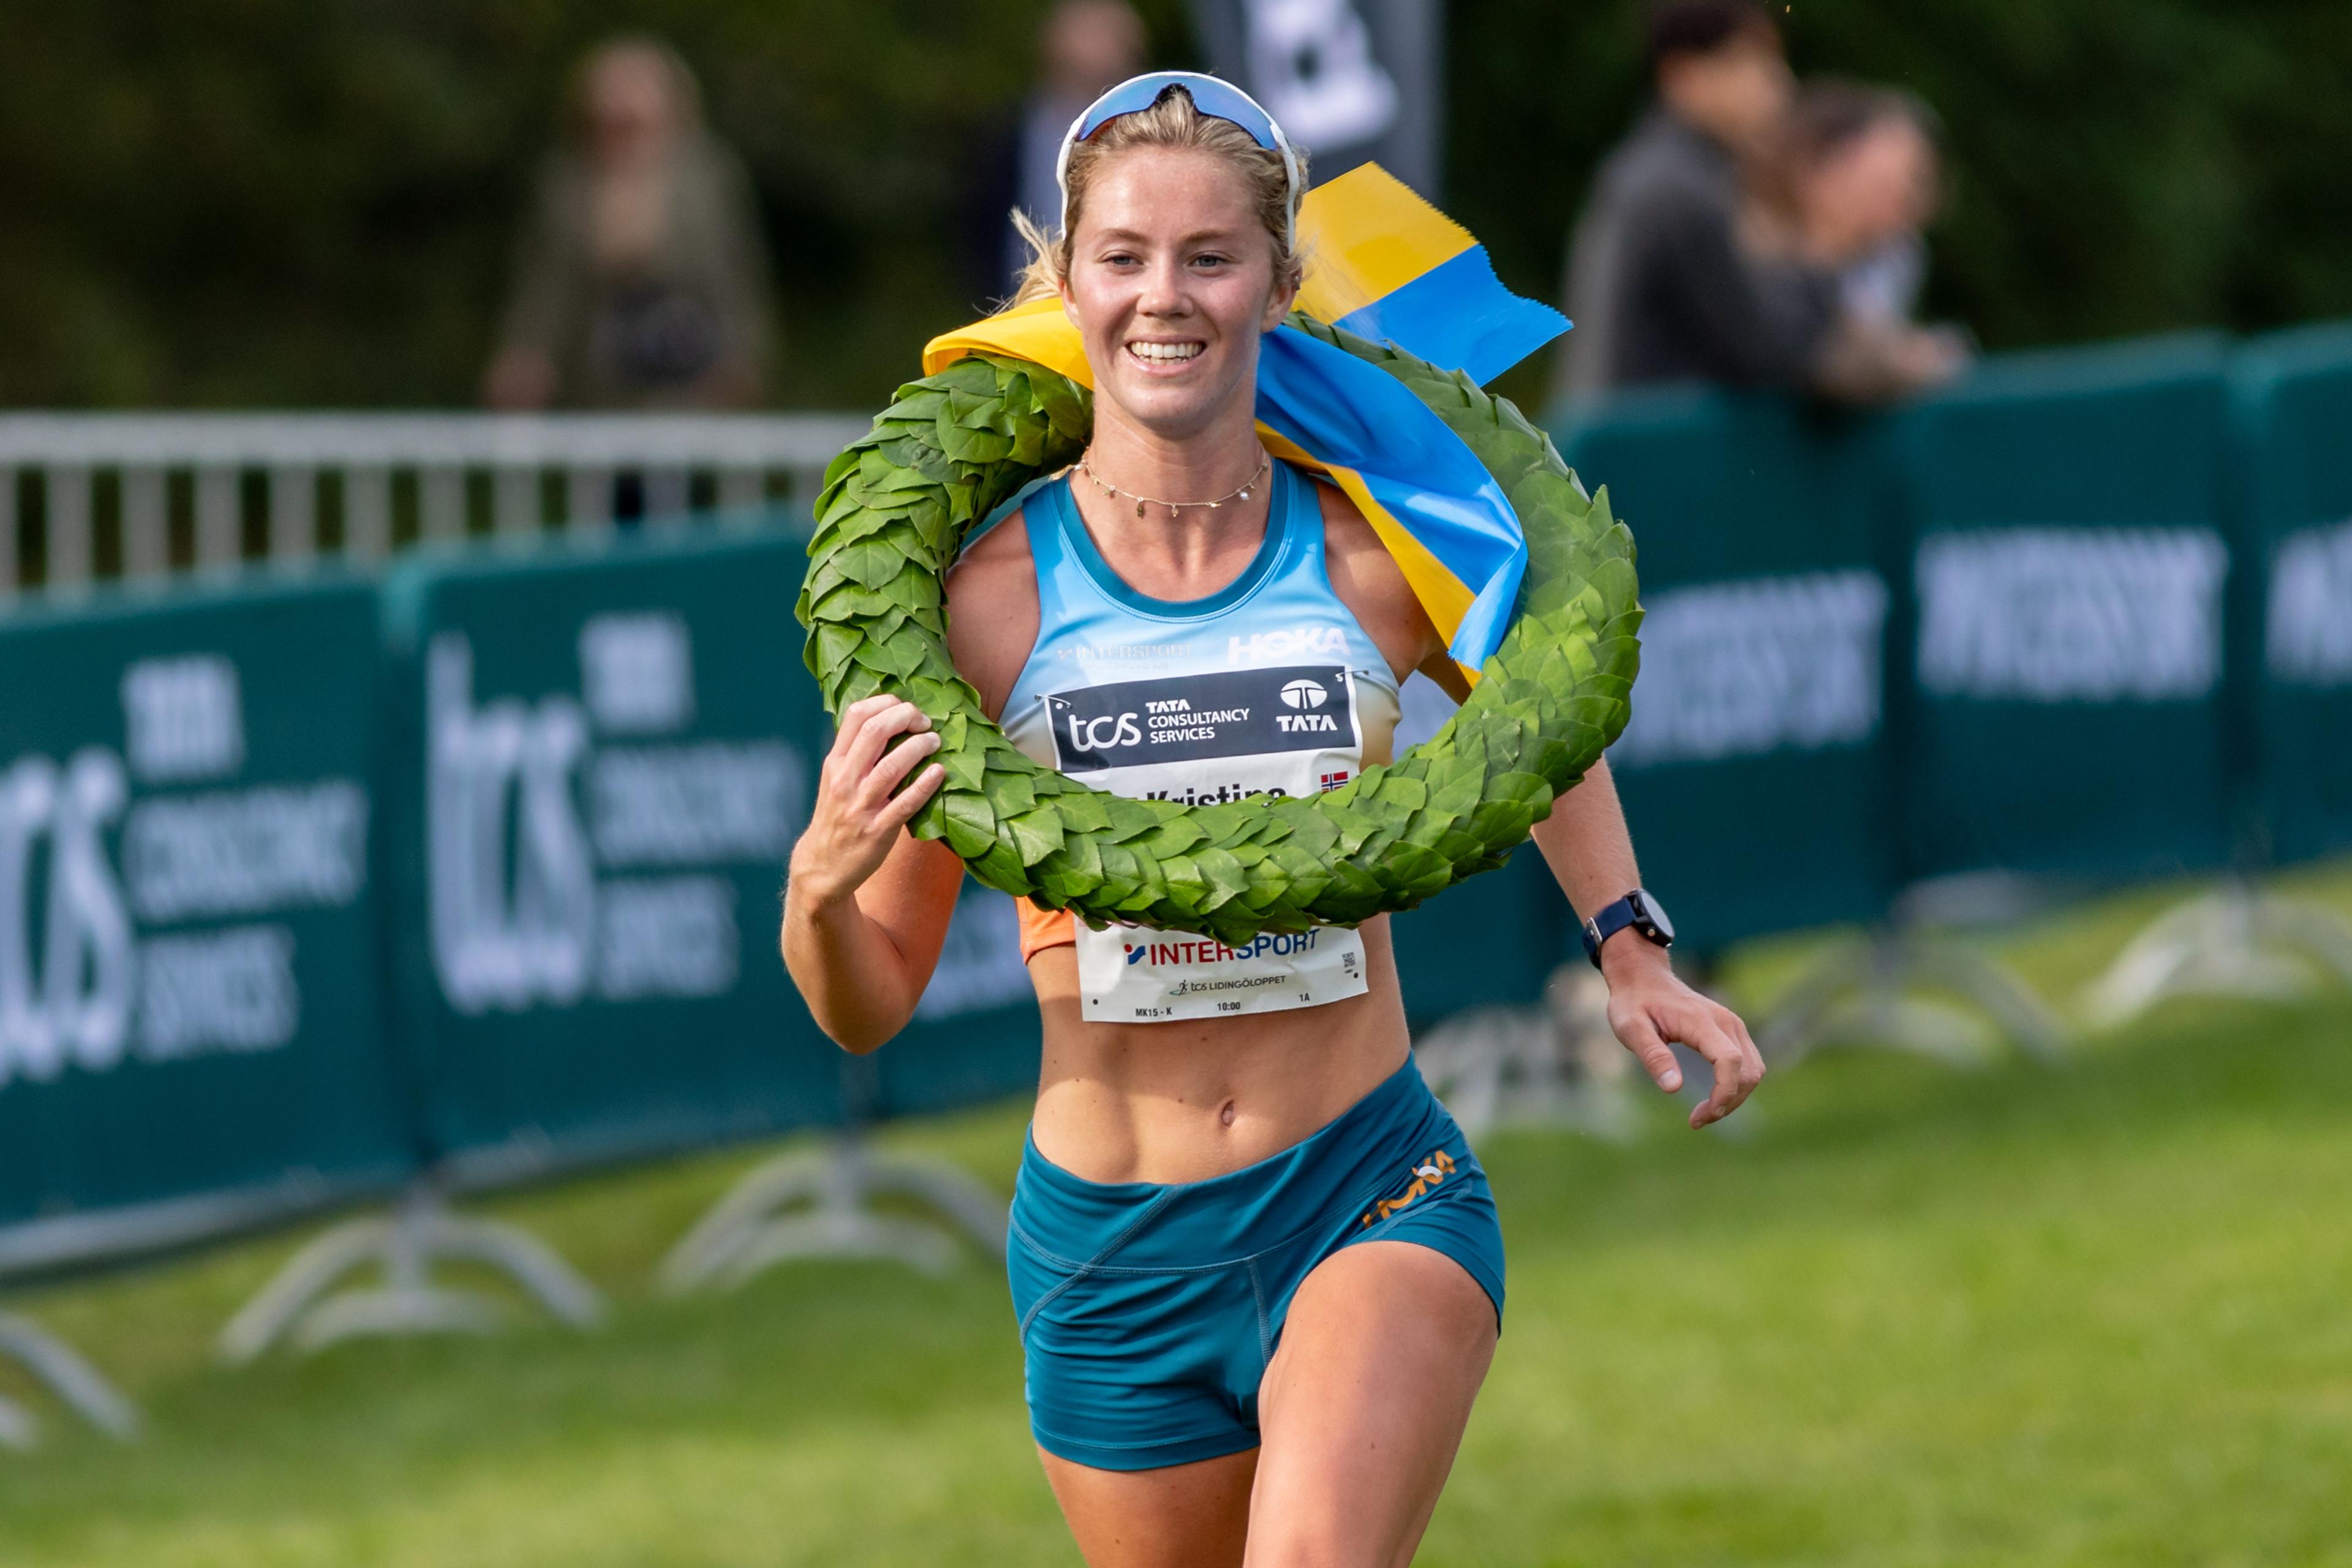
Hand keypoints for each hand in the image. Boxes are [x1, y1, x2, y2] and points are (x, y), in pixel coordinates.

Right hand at [787, 696, 944, 914]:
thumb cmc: (836, 816)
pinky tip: (939, 772)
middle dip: (906, 717)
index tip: (907, 709)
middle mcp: (845, 779)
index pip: (857, 715)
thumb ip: (856, 753)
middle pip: (875, 731)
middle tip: (925, 723)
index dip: (887, 703)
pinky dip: (925, 784)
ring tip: (935, 742)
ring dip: (919, 747)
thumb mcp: (836, 779)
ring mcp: (861, 805)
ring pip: (892, 765)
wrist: (823, 866)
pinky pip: (905, 802)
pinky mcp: (878, 829)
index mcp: (836, 762)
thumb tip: (890, 721)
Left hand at [1599, 939, 1764, 1129]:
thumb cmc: (1633, 1002)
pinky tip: (1712, 1097)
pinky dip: (1736, 1085)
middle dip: (1729, 1102)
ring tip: (1703, 1114)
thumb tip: (1674, 1088)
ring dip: (1735, 1097)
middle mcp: (1725, 1021)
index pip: (1730, 1061)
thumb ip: (1652, 1056)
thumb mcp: (1630, 1028)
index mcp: (1701, 1021)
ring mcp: (1732, 1024)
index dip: (1724, 1093)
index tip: (1702, 1115)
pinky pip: (1747, 1063)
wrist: (1643, 976)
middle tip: (1697, 1121)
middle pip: (1748, 1071)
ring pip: (1753, 1070)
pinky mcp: (1732, 1030)